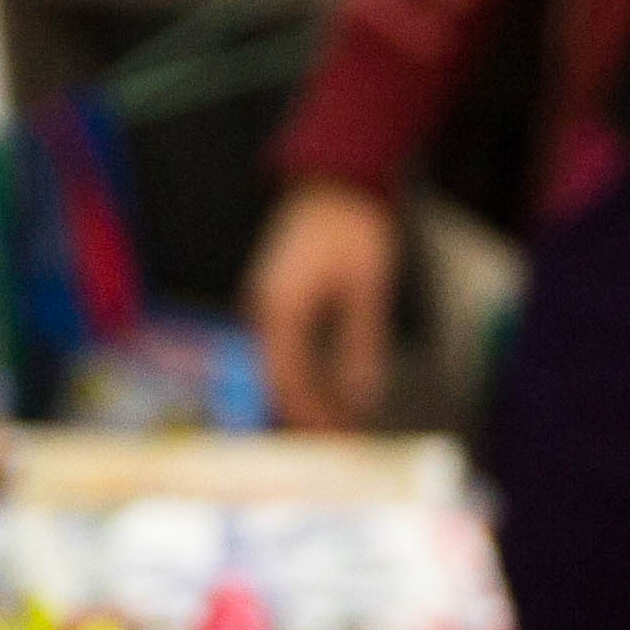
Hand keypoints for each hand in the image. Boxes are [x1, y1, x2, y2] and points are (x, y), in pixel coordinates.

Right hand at [247, 180, 401, 430]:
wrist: (335, 182)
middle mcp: (262, 310)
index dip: (313, 416)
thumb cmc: (352, 226)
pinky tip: (331, 394)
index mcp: (279, 307)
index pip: (290, 379)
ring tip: (339, 428)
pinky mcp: (276, 304)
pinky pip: (286, 353)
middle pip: (279, 380)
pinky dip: (307, 378)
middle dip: (309, 415)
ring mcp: (265, 306)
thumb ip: (361, 343)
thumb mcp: (367, 286)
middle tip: (341, 447)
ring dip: (308, 400)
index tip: (339, 443)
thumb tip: (362, 397)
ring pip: (281, 369)